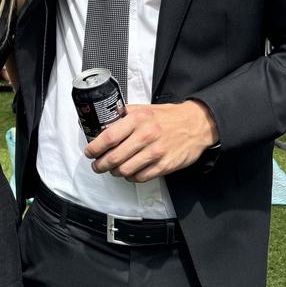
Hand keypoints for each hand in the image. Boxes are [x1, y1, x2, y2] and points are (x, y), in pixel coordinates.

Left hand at [84, 100, 217, 182]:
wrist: (195, 124)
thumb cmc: (168, 117)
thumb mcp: (144, 109)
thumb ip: (124, 116)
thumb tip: (103, 124)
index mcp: (138, 119)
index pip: (109, 137)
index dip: (95, 148)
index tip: (89, 152)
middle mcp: (146, 136)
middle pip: (114, 157)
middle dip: (100, 164)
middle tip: (97, 165)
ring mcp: (155, 153)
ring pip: (125, 170)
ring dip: (114, 172)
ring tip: (112, 169)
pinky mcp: (164, 166)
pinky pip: (139, 177)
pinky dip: (130, 177)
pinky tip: (129, 172)